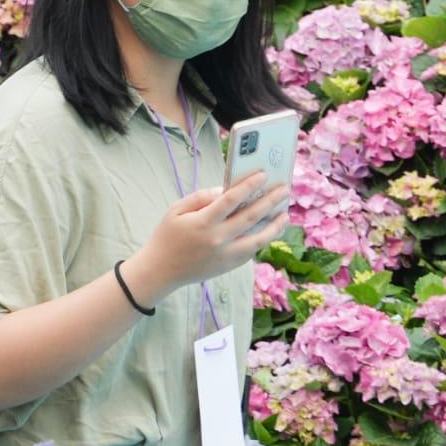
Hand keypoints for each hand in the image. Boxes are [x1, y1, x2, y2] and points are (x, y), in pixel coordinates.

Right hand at [129, 172, 290, 302]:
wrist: (160, 271)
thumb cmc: (167, 235)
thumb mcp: (176, 209)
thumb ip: (201, 197)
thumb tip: (226, 189)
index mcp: (203, 222)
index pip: (232, 199)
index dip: (250, 185)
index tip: (264, 174)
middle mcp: (218, 239)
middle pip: (251, 216)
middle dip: (270, 200)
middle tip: (284, 189)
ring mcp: (226, 255)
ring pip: (259, 239)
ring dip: (275, 225)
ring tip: (285, 213)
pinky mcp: (229, 266)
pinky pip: (251, 251)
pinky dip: (263, 239)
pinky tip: (270, 230)